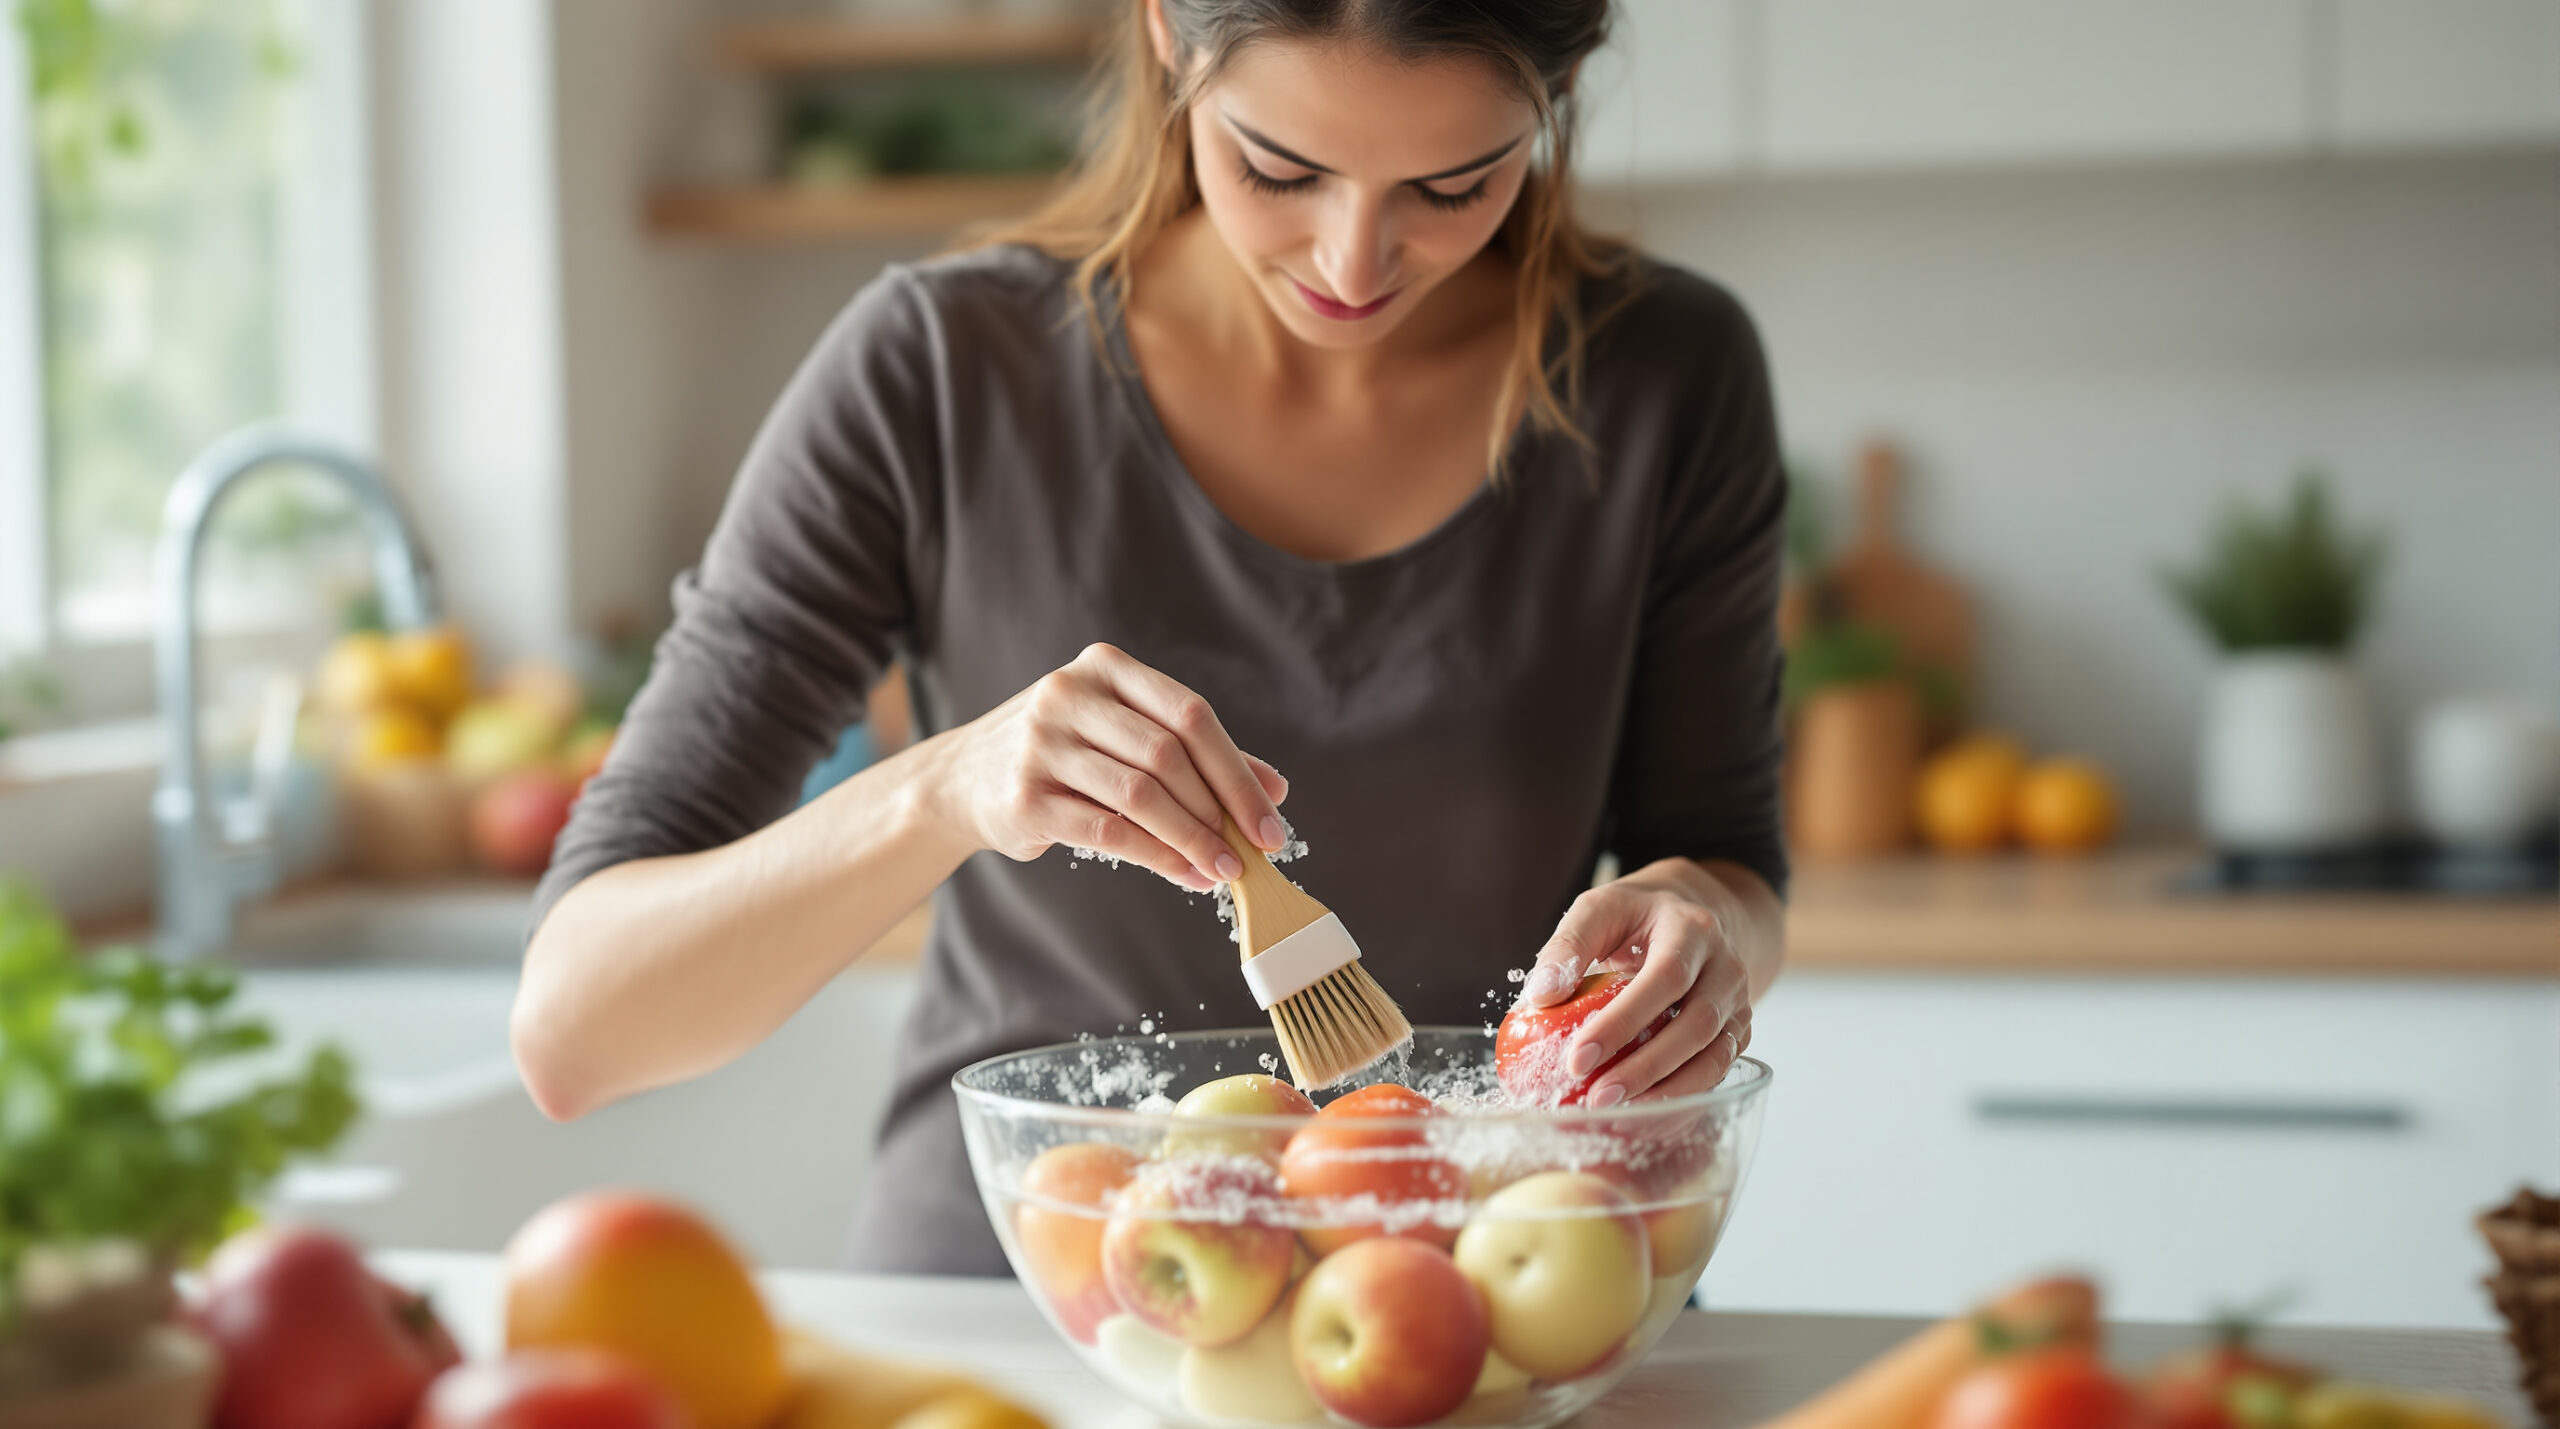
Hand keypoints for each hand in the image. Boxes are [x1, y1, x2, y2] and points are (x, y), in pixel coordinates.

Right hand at [921, 643, 1288, 891]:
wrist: (961, 780)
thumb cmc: (1063, 755)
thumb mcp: (1124, 736)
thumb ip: (1197, 756)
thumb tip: (1274, 790)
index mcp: (1106, 668)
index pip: (1191, 715)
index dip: (1238, 772)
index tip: (1271, 821)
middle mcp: (1069, 695)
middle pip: (1169, 755)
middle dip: (1220, 811)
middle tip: (1253, 855)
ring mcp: (1042, 744)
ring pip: (1140, 795)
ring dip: (1192, 839)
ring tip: (1223, 870)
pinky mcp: (1025, 796)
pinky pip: (1106, 831)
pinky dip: (1155, 857)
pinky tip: (1183, 875)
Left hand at [1513, 860, 1761, 1105]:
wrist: (1695, 912)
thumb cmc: (1637, 915)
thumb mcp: (1600, 907)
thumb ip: (1568, 945)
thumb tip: (1539, 997)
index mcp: (1692, 930)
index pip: (1664, 979)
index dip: (1623, 1022)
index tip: (1577, 1058)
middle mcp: (1726, 967)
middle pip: (1696, 1024)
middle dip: (1646, 1068)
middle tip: (1597, 1098)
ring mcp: (1738, 1002)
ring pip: (1715, 1056)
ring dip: (1668, 1092)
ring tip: (1619, 1116)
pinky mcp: (1738, 1032)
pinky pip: (1717, 1072)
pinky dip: (1683, 1099)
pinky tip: (1646, 1118)